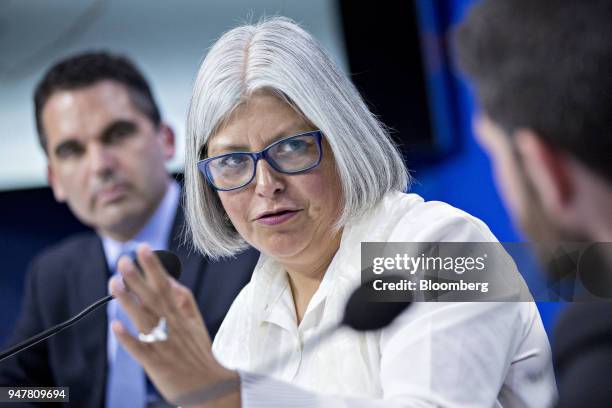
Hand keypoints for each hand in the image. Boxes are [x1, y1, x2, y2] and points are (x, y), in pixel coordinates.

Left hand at [108, 244, 239, 406]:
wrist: (210, 386)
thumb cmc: (198, 352)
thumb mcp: (195, 322)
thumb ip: (182, 300)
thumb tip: (168, 279)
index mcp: (181, 315)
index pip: (166, 285)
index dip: (155, 267)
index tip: (144, 248)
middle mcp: (172, 326)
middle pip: (153, 298)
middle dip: (138, 278)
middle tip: (124, 259)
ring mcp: (164, 344)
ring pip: (144, 318)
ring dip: (128, 301)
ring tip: (114, 283)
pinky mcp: (156, 363)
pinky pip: (140, 349)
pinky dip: (129, 338)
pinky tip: (116, 325)